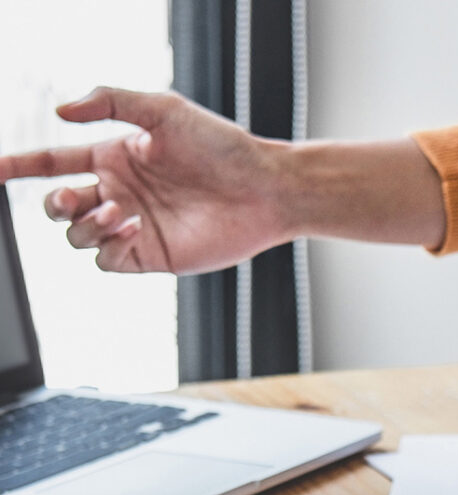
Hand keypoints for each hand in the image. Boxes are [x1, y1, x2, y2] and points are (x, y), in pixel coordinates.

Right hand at [0, 87, 288, 273]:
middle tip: (76, 196)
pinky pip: (106, 259)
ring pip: (76, 235)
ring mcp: (133, 226)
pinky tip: (130, 226)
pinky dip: (105, 245)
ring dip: (83, 223)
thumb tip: (59, 110)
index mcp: (114, 156)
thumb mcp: (162, 110)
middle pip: (56, 204)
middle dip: (53, 201)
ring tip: (117, 211)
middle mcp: (119, 192)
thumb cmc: (221, 146)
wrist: (263, 188)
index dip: (16, 165)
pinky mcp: (151, 255)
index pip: (52, 163)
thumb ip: (108, 102)